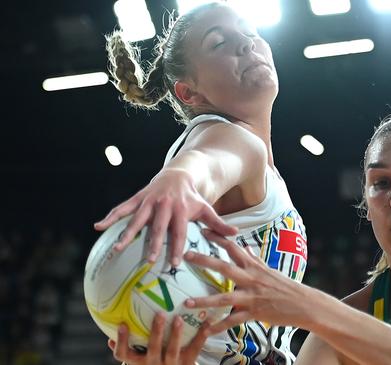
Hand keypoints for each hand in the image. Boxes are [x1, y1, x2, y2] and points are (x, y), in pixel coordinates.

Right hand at [94, 169, 236, 265]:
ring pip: (137, 219)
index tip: (174, 262)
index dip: (177, 247)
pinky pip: (122, 207)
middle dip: (153, 244)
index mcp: (180, 211)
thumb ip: (219, 223)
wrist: (180, 174)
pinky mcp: (138, 198)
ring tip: (118, 248)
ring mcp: (149, 202)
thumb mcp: (206, 208)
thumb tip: (235, 234)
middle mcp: (164, 206)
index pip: (179, 232)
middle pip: (157, 228)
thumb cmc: (193, 197)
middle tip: (148, 260)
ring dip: (128, 234)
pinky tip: (98, 226)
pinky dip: (111, 216)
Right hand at [108, 313, 207, 364]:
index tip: (122, 324)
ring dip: (176, 334)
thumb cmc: (154, 363)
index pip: (124, 354)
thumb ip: (133, 344)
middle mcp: (153, 364)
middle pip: (153, 348)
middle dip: (156, 331)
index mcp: (139, 362)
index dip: (122, 341)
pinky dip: (201, 337)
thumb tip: (116, 323)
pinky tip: (206, 324)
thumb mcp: (141, 357)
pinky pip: (195, 349)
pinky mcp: (187, 363)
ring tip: (179, 319)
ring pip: (173, 350)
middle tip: (159, 314)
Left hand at [183, 231, 313, 333]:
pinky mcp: (254, 313)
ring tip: (187, 302)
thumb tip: (247, 246)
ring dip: (204, 300)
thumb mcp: (270, 270)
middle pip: (224, 267)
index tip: (203, 231)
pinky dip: (219, 326)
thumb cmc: (285, 287)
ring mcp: (251, 296)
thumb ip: (255, 259)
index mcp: (254, 266)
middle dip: (204, 261)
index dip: (218, 238)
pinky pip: (233, 321)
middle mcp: (251, 278)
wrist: (304, 303)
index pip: (233, 247)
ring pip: (224, 297)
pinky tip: (206, 330)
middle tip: (185, 255)